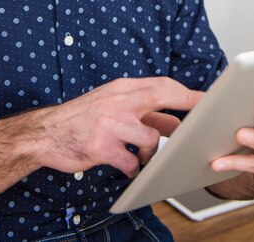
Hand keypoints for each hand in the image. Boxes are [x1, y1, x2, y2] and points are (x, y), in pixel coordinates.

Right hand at [32, 77, 201, 177]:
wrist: (46, 133)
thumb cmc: (84, 118)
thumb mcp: (113, 105)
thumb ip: (143, 111)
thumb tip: (175, 122)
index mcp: (122, 88)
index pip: (161, 84)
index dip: (186, 92)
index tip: (207, 98)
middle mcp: (117, 102)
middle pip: (160, 96)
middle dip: (187, 104)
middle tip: (204, 117)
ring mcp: (110, 124)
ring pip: (150, 138)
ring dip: (152, 153)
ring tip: (141, 157)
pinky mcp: (101, 148)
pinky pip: (130, 162)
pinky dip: (133, 168)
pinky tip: (127, 167)